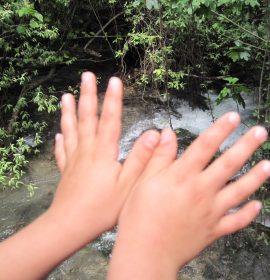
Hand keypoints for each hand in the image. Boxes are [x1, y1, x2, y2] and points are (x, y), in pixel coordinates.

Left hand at [0, 73, 160, 279]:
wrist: (70, 225)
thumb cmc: (103, 207)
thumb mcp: (129, 185)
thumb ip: (142, 158)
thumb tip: (154, 133)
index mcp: (103, 152)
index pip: (110, 120)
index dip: (113, 99)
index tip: (114, 80)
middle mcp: (86, 151)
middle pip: (86, 118)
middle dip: (87, 96)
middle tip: (86, 76)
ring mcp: (73, 160)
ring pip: (70, 130)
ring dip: (68, 112)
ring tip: (65, 96)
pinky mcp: (65, 171)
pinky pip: (61, 151)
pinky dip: (60, 140)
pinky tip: (58, 135)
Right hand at [108, 112, 269, 278]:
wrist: (145, 251)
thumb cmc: (139, 214)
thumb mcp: (143, 180)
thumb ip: (159, 156)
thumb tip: (167, 133)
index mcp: (182, 176)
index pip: (205, 146)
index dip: (220, 129)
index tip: (233, 117)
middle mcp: (201, 190)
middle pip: (228, 164)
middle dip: (246, 146)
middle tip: (260, 132)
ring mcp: (211, 212)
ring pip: (239, 191)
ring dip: (256, 177)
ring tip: (268, 165)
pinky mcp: (213, 230)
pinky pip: (236, 222)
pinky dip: (247, 214)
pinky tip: (256, 206)